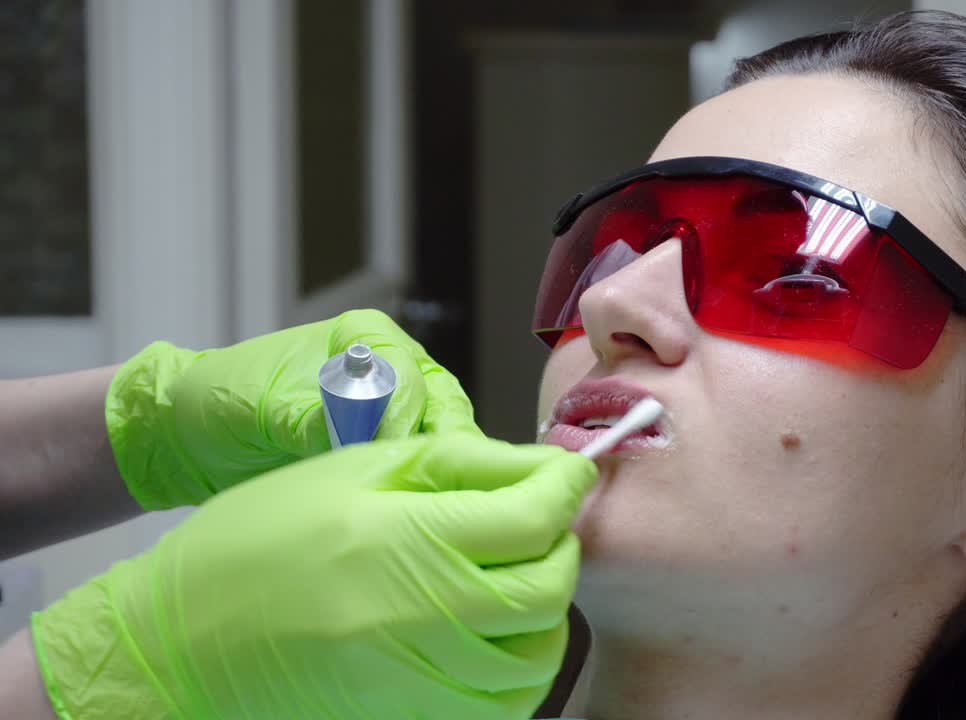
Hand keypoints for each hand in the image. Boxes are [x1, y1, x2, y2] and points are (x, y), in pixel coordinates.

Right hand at [31, 433, 596, 719]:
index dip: (565, 486)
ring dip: (547, 607)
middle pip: (549, 588)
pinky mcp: (415, 719)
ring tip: (518, 571)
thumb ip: (457, 464)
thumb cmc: (254, 541)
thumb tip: (540, 464)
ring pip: (538, 653)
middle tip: (541, 519)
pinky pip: (504, 702)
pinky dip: (519, 663)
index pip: (533, 517)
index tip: (568, 471)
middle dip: (562, 546)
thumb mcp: (352, 472)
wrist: (179, 645)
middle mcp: (424, 621)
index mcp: (406, 543)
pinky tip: (495, 628)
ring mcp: (422, 683)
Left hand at [107, 308, 478, 508]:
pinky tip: (411, 517)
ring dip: (436, 476)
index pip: (412, 376)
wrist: (192, 439)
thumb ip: (309, 418)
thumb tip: (354, 435)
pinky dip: (420, 493)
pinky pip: (422, 471)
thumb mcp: (258, 407)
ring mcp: (396, 414)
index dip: (408, 416)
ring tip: (422, 509)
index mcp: (368, 338)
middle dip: (444, 449)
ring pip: (443, 445)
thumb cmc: (220, 401)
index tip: (392, 450)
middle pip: (443, 410)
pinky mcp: (387, 454)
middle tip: (434, 489)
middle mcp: (395, 371)